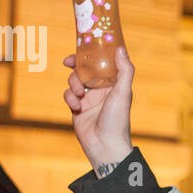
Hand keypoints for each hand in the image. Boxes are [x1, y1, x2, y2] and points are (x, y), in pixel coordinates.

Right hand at [62, 47, 134, 176]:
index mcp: (114, 83)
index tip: (83, 47)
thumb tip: (121, 48)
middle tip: (69, 62)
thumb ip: (125, 70)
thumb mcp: (123, 92)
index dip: (93, 54)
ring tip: (80, 96)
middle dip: (76, 65)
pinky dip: (70, 99)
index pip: (102, 62)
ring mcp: (88, 98)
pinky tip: (77, 108)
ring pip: (74, 81)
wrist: (104, 145)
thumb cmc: (117, 119)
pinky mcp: (77, 108)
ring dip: (73, 84)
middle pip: (85, 69)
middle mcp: (101, 89)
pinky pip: (68, 95)